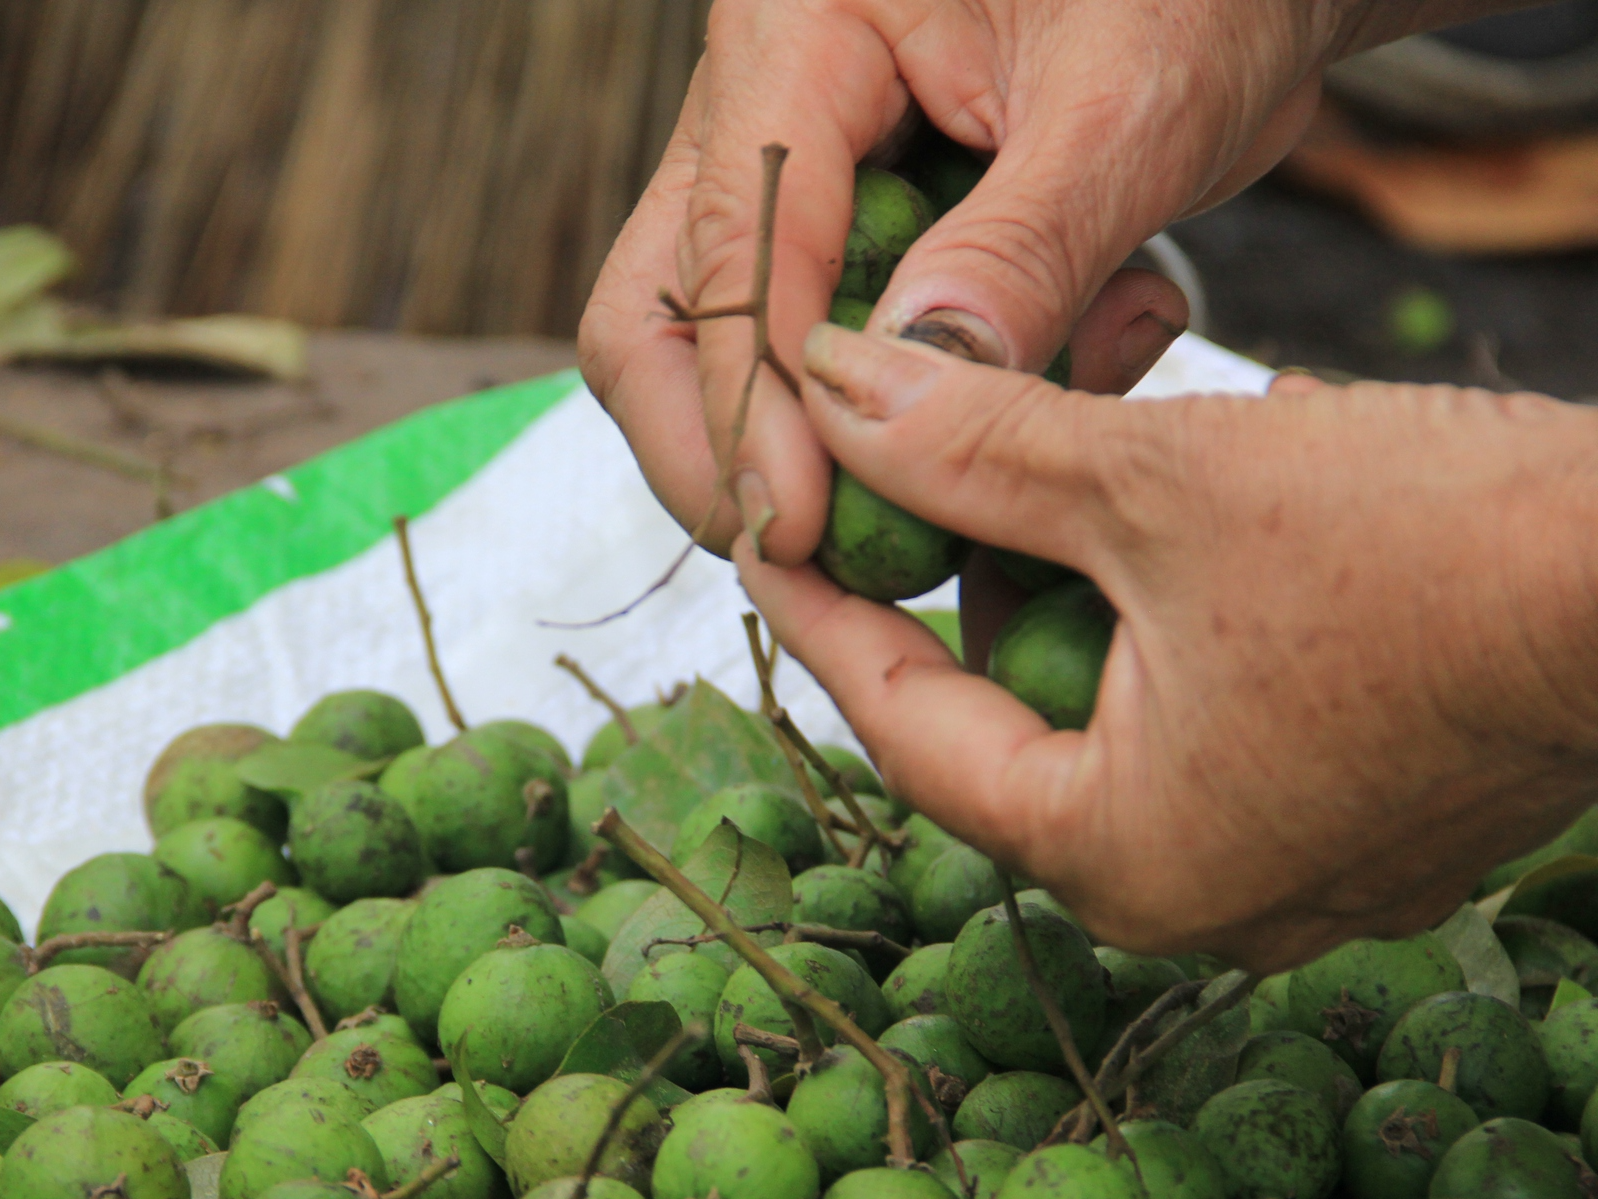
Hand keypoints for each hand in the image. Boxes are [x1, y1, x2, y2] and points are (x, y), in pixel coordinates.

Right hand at [580, 0, 1348, 564]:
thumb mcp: (1130, 106)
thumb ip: (1019, 252)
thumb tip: (906, 398)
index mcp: (799, 33)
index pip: (728, 251)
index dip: (750, 404)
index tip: (798, 524)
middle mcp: (768, 109)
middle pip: (662, 319)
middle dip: (726, 450)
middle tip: (806, 553)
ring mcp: (805, 185)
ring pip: (738, 360)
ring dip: (842, 443)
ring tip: (967, 470)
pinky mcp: (864, 244)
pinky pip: (849, 366)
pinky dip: (941, 409)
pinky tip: (1080, 357)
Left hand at [742, 323, 1597, 970]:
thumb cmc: (1427, 546)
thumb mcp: (1157, 482)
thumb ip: (975, 454)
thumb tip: (830, 393)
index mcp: (1119, 858)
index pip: (911, 733)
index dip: (831, 622)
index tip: (778, 540)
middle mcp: (1196, 902)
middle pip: (1012, 737)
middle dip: (972, 605)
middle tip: (929, 490)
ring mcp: (1294, 880)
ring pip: (1117, 730)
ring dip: (1084, 610)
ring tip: (1080, 489)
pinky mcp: (1369, 832)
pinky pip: (1214, 734)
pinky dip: (1177, 640)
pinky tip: (1195, 542)